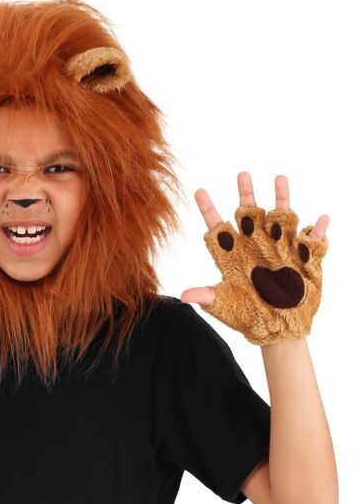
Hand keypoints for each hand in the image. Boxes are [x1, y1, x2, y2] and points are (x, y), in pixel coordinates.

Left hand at [182, 173, 329, 343]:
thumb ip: (206, 297)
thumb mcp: (225, 306)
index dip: (208, 209)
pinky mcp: (301, 255)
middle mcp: (255, 245)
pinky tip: (319, 221)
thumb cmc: (247, 317)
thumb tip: (184, 296)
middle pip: (248, 213)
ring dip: (280, 197)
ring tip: (279, 178)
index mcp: (232, 255)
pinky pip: (312, 239)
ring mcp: (279, 247)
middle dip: (245, 194)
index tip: (199, 190)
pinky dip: (317, 230)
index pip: (218, 228)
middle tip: (242, 174)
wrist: (277, 329)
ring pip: (279, 216)